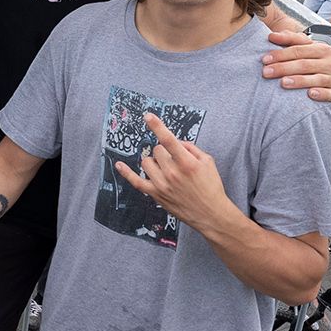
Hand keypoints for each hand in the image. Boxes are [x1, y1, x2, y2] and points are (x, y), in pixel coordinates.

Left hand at [113, 113, 232, 231]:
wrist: (210, 214)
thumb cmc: (210, 187)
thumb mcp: (207, 161)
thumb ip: (191, 147)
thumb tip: (176, 142)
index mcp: (186, 163)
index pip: (168, 140)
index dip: (157, 126)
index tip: (148, 116)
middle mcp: (172, 173)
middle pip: (157, 150)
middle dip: (164, 151)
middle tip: (175, 160)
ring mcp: (162, 185)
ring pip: (147, 161)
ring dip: (154, 161)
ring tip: (166, 168)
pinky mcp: (155, 194)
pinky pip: (136, 182)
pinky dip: (126, 173)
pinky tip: (119, 165)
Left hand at [261, 30, 330, 102]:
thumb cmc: (313, 60)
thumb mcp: (304, 47)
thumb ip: (288, 39)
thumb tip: (272, 36)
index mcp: (321, 48)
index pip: (298, 50)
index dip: (281, 54)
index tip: (265, 59)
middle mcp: (329, 62)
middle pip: (304, 64)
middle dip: (284, 68)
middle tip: (267, 72)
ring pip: (316, 79)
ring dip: (299, 81)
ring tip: (283, 83)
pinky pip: (329, 94)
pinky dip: (320, 94)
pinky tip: (310, 94)